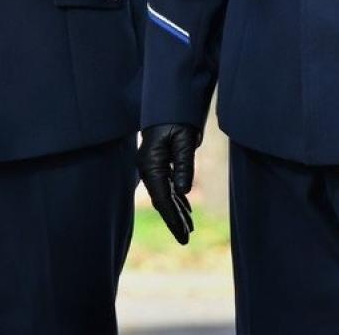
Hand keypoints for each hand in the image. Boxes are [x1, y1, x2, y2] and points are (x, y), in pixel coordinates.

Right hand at [137, 123, 200, 244]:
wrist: (170, 99)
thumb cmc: (177, 117)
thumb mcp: (184, 139)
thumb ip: (184, 165)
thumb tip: (183, 192)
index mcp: (151, 163)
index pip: (162, 198)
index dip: (173, 218)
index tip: (183, 235)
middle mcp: (149, 167)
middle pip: (161, 200)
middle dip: (173, 220)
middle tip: (186, 239)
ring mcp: (153, 164)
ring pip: (165, 194)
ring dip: (177, 211)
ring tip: (189, 228)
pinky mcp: (160, 160)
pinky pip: (167, 185)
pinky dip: (177, 198)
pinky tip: (185, 208)